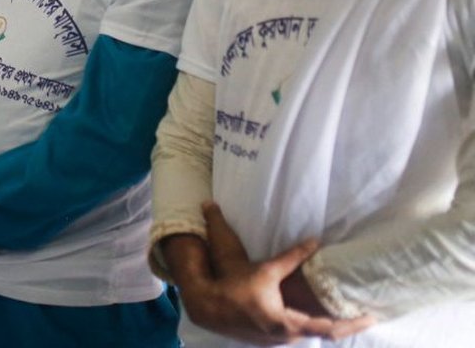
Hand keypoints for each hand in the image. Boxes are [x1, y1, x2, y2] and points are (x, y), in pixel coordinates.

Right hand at [169, 203, 374, 344]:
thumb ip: (292, 257)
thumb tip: (315, 241)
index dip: (353, 324)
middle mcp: (285, 338)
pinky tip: (315, 315)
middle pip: (323, 333)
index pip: (329, 329)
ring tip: (344, 313)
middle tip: (363, 312)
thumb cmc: (236, 287)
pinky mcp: (268, 339)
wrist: (206, 304)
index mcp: (288, 324)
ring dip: (326, 324)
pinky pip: (296, 333)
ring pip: (308, 334)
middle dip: (343, 323)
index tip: (372, 317)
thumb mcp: (266, 270)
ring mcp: (276, 341)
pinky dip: (310, 324)